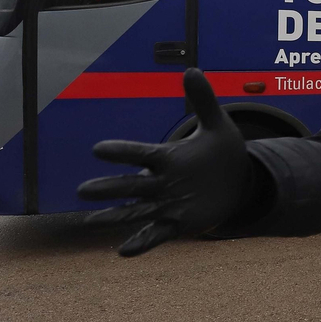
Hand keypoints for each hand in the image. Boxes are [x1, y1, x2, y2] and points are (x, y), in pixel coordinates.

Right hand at [79, 68, 254, 256]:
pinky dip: (141, 242)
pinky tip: (123, 251)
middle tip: (82, 191)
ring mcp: (168, 204)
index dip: (122, 151)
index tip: (98, 148)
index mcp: (167, 157)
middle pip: (131, 186)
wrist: (238, 181)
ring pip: (135, 212)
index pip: (140, 153)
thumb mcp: (217, 125)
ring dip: (113, 218)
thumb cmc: (222, 151)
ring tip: (87, 223)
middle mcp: (161, 182)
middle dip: (109, 188)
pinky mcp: (178, 223)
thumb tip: (191, 70)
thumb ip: (203, 100)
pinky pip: (156, 234)